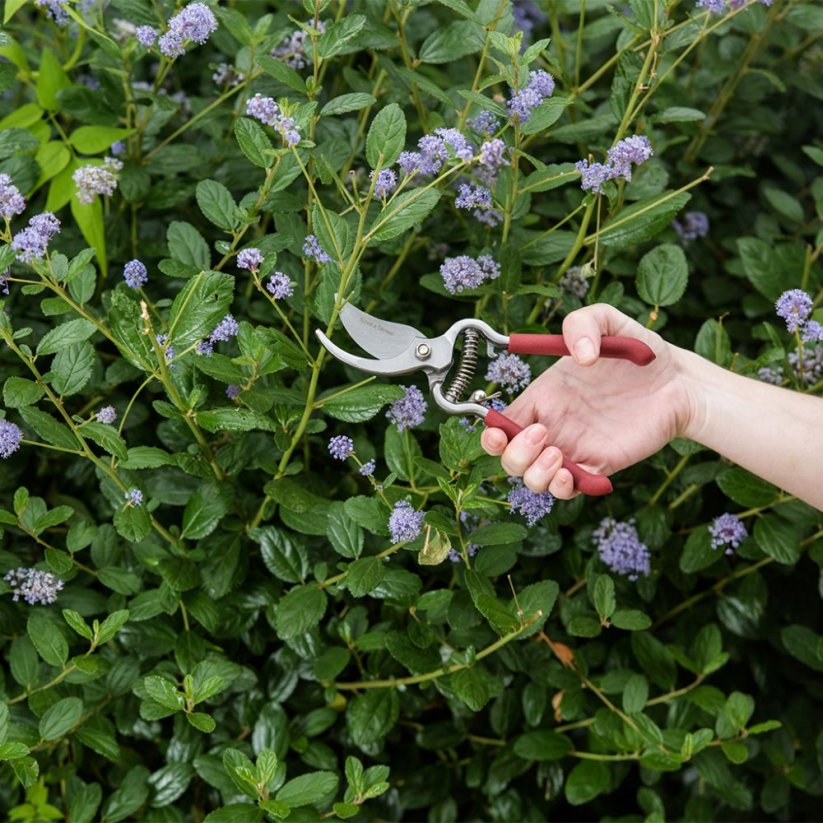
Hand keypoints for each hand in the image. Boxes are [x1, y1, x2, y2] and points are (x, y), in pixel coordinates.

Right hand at [481, 304, 692, 498]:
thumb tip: (579, 357)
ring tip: (558, 456)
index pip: (503, 424)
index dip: (492, 435)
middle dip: (515, 454)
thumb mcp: (610, 322)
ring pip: (533, 479)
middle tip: (543, 435)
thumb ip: (584, 323)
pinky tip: (571, 473)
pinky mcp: (597, 467)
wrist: (679, 383)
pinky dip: (561, 488)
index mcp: (544, 397)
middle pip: (510, 458)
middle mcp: (554, 427)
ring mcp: (574, 450)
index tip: (500, 431)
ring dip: (535, 474)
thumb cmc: (641, 352)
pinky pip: (567, 490)